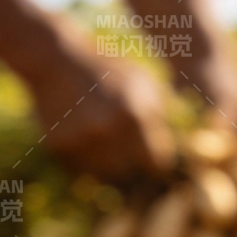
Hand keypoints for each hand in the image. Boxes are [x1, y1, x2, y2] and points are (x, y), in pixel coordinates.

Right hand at [26, 42, 177, 182]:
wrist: (55, 60)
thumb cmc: (108, 69)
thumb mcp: (143, 82)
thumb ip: (161, 114)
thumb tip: (180, 148)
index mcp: (134, 115)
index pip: (156, 163)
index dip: (157, 165)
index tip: (154, 164)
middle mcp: (107, 132)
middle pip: (130, 175)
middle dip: (134, 172)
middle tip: (133, 166)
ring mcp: (80, 141)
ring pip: (104, 177)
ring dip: (109, 171)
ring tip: (110, 158)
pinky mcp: (58, 147)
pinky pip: (79, 171)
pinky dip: (86, 165)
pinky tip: (87, 147)